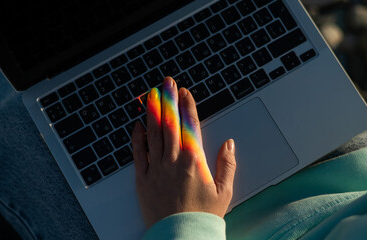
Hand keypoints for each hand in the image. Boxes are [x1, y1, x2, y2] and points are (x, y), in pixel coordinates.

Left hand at [131, 77, 236, 227]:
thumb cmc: (203, 216)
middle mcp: (173, 160)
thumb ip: (227, 165)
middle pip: (170, 123)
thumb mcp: (224, 191)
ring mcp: (156, 168)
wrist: (181, 236)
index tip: (184, 91)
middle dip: (168, 99)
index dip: (187, 105)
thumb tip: (229, 144)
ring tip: (150, 95)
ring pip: (153, 133)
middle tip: (166, 82)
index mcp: (194, 160)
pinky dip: (137, 138)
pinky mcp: (143, 178)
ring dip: (152, 112)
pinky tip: (137, 125)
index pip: (190, 125)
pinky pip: (138, 153)